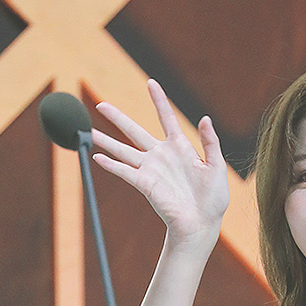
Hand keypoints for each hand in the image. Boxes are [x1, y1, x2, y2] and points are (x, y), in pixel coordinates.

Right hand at [91, 79, 228, 243]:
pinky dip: (111, 165)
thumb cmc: (212, 198)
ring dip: (106, 141)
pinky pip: (124, 172)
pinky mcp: (145, 184)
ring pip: (123, 150)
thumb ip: (211, 142)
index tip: (151, 83)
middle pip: (134, 131)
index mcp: (180, 148)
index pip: (166, 118)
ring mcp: (151, 169)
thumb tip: (205, 118)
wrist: (202, 223)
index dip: (159, 101)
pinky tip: (97, 157)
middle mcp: (161, 156)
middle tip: (101, 105)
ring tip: (88, 131)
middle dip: (117, 118)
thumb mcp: (216, 166)